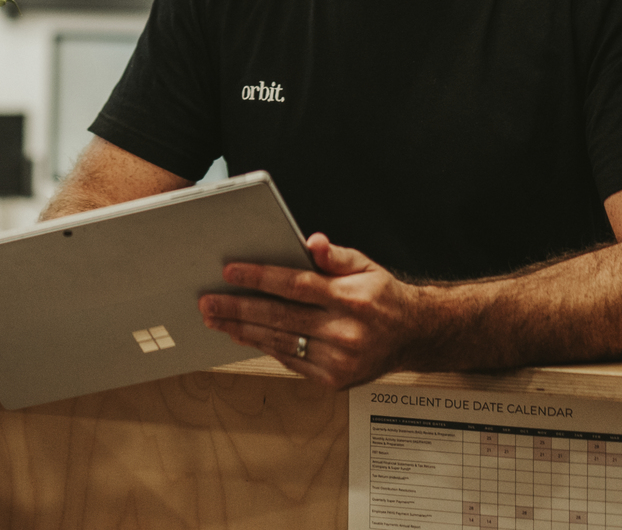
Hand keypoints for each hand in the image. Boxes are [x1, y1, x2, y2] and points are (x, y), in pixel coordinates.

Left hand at [197, 232, 433, 388]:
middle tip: (208, 302)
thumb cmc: (383, 297)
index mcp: (352, 299)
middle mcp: (345, 331)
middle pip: (280, 317)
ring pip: (280, 342)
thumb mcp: (366, 265)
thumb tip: (312, 241)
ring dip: (243, 330)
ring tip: (216, 320)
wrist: (412, 336)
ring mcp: (339, 360)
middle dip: (238, 308)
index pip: (295, 285)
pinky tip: (244, 336)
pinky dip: (264, 347)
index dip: (259, 278)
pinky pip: (290, 361)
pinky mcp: (334, 379)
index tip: (230, 272)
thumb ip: (336, 254)